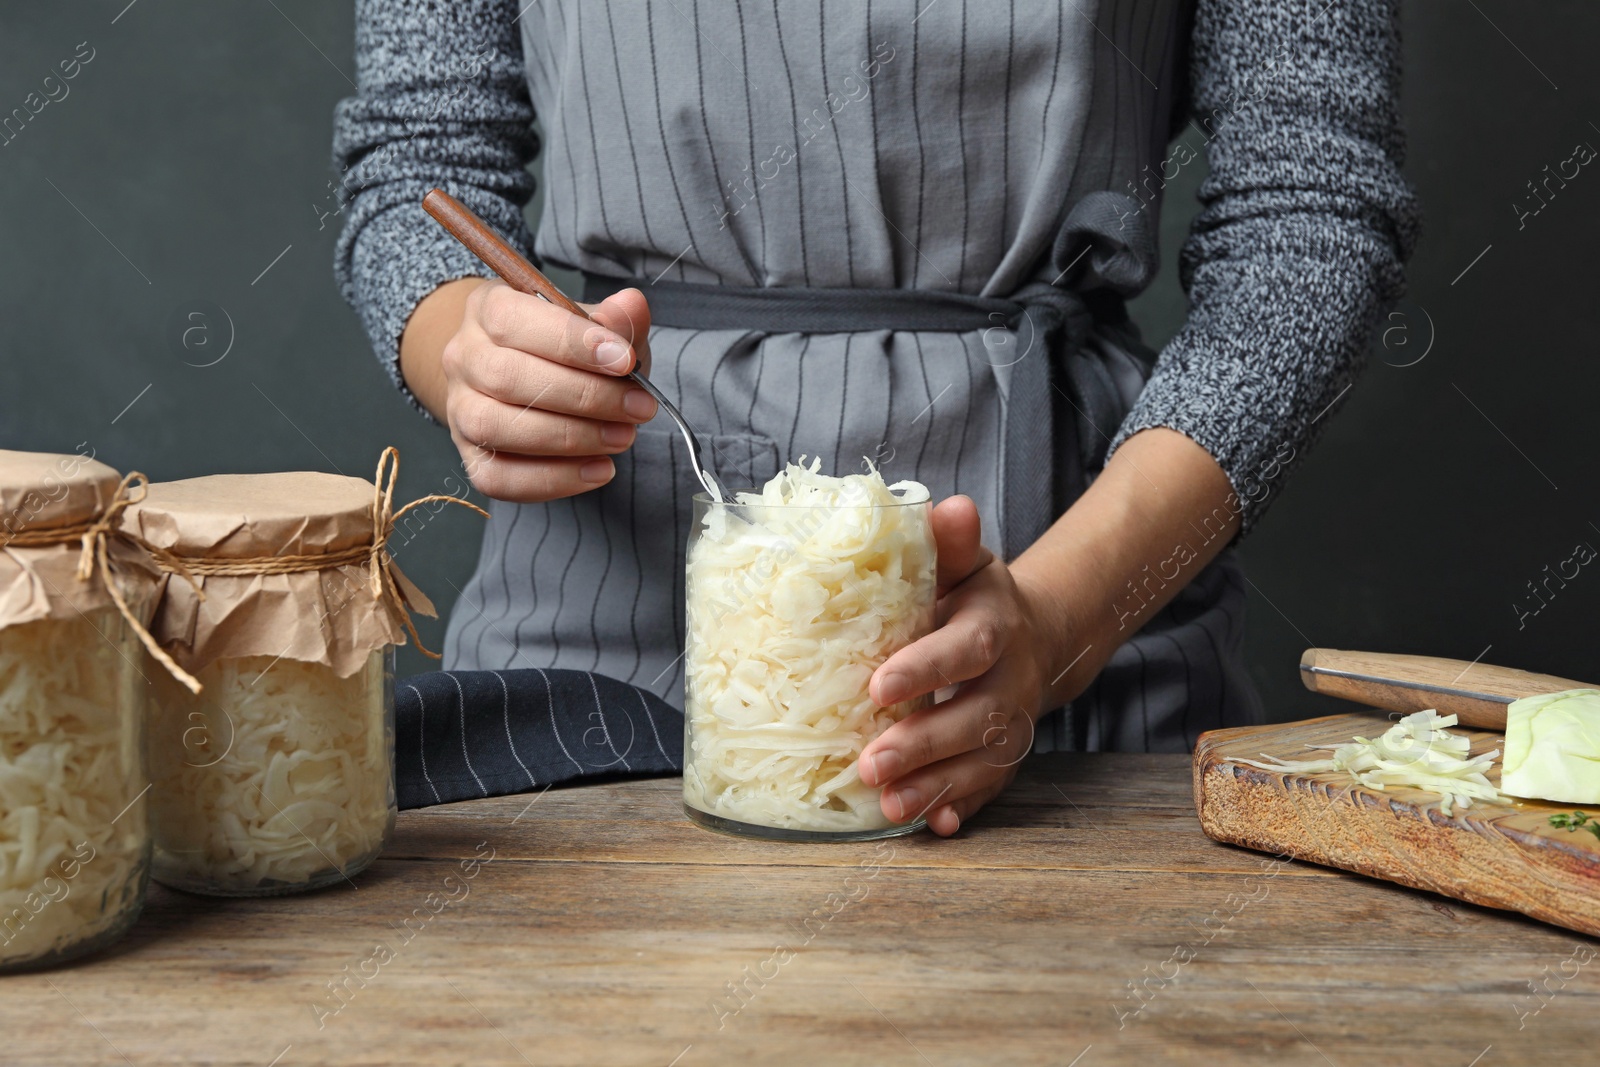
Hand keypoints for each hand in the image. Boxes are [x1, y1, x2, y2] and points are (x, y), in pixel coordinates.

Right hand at [438, 279, 658, 501]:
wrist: (530, 384)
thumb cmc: (569, 352)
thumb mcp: (598, 327)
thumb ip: (617, 318)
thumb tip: (632, 305)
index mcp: (487, 307)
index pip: (511, 320)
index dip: (571, 342)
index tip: (625, 361)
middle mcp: (463, 356)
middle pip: (506, 377)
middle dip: (584, 396)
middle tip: (638, 408)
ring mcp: (459, 409)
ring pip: (496, 428)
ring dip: (570, 439)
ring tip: (622, 437)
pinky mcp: (470, 458)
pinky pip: (498, 478)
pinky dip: (554, 479)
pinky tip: (599, 470)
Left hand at [858, 495, 1051, 836]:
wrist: (1032, 636)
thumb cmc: (974, 598)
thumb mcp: (966, 564)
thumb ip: (951, 543)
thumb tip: (948, 506)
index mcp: (994, 627)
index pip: (965, 649)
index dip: (926, 669)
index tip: (878, 686)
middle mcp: (1009, 680)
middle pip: (972, 718)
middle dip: (922, 744)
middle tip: (869, 763)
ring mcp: (1010, 724)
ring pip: (980, 762)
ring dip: (934, 785)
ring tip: (887, 805)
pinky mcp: (1003, 757)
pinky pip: (989, 790)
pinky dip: (964, 808)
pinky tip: (935, 825)